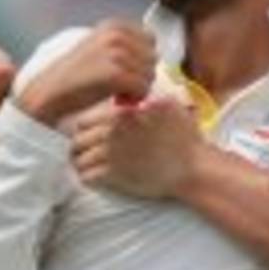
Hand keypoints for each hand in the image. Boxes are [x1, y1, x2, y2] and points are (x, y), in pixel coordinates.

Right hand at [18, 21, 156, 130]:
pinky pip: (142, 89)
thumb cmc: (77, 76)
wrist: (52, 91)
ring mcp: (116, 54)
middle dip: (141, 74)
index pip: (151, 39)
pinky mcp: (115, 74)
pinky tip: (117, 98)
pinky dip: (133, 99)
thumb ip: (125, 45)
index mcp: (114, 25)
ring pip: (150, 75)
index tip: (124, 71)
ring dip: (137, 89)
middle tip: (120, 85)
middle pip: (153, 58)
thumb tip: (156, 54)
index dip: (141, 59)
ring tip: (117, 91)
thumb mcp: (101, 49)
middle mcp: (117, 35)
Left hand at [71, 96, 200, 196]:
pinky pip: (86, 177)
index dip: (86, 129)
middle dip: (80, 146)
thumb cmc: (184, 137)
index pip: (84, 120)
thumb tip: (140, 90)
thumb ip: (148, 97)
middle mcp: (111, 134)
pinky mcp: (114, 176)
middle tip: (87, 153)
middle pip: (77, 139)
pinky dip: (88, 179)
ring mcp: (111, 155)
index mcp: (120, 115)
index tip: (92, 136)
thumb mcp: (169, 106)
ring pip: (78, 159)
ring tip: (89, 167)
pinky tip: (97, 179)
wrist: (192, 167)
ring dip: (82, 163)